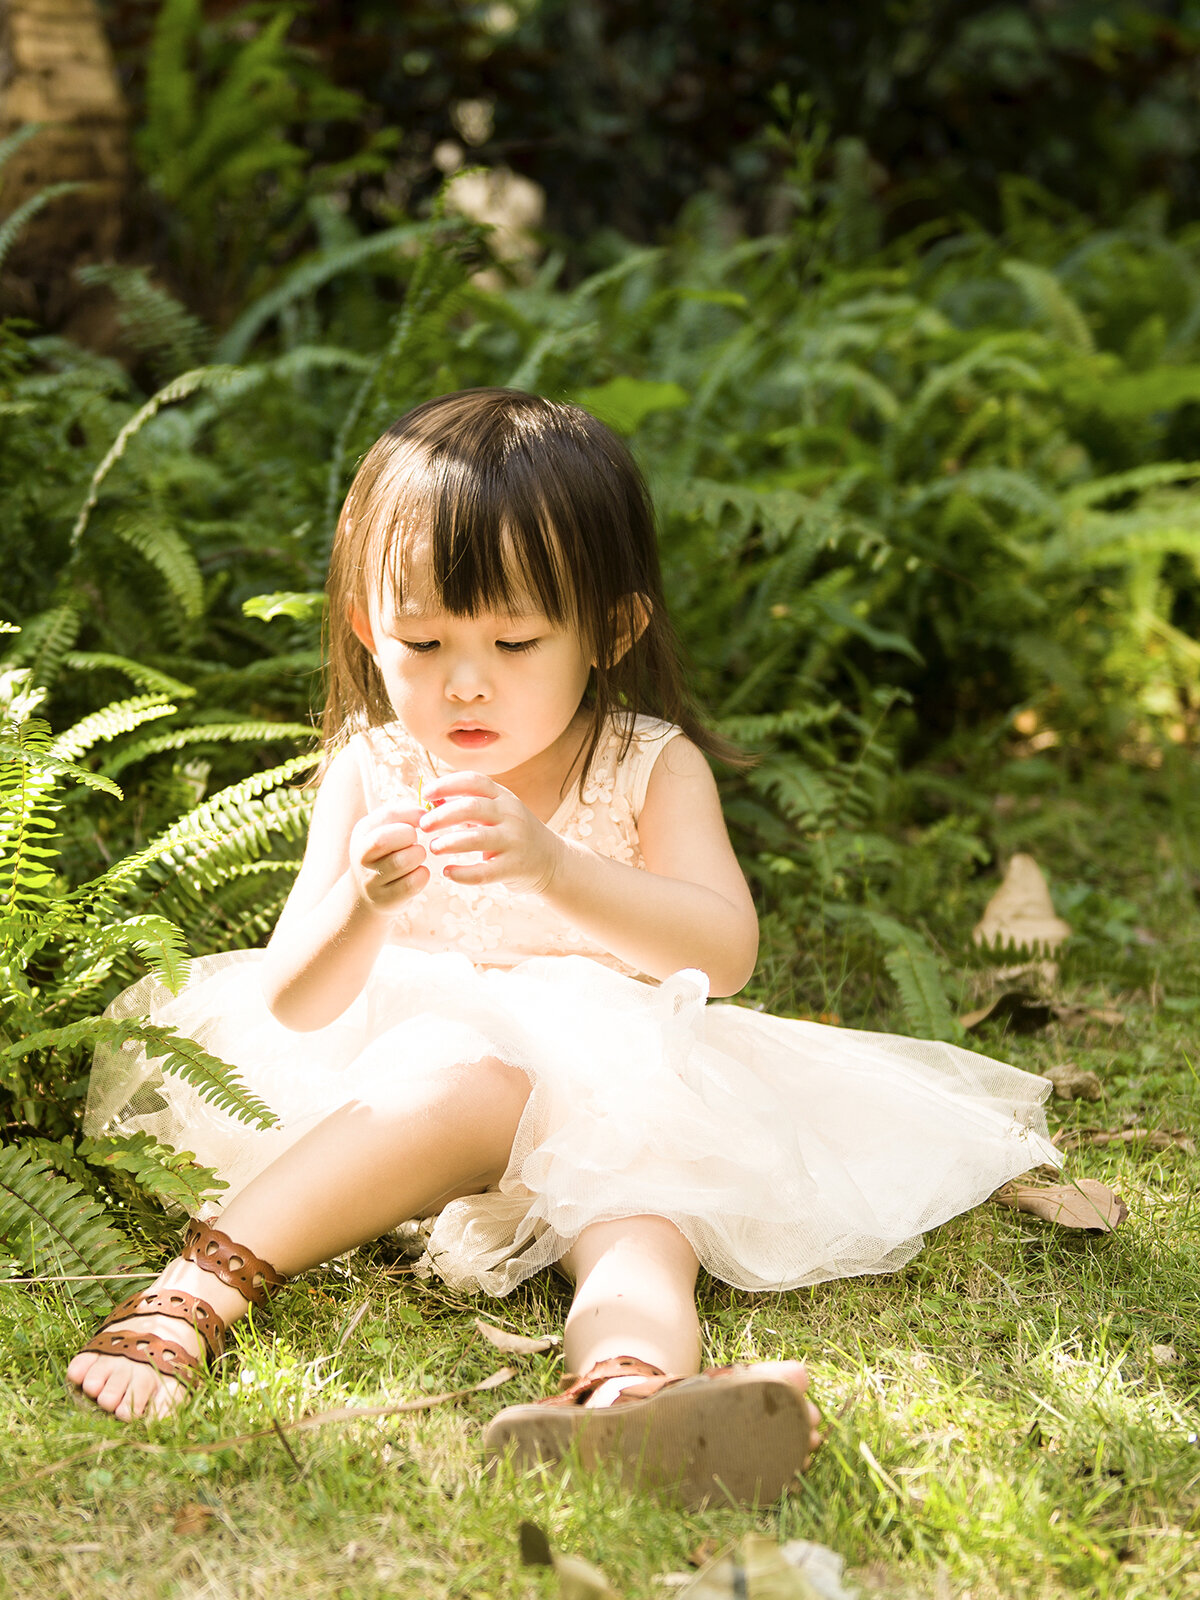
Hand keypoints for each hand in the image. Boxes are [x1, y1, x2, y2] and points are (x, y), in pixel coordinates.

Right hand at [348, 801, 429, 914]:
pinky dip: (422, 875)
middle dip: (408, 836)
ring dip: (418, 856)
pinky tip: (418, 872)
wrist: (367, 895)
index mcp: (362, 832)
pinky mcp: (386, 899)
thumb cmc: (386, 854)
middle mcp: (361, 856)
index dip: (411, 813)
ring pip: (402, 862)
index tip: (423, 817)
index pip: (387, 815)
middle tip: (414, 840)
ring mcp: (371, 880)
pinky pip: (412, 883)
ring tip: (415, 856)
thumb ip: (405, 816)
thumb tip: (433, 808)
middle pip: (385, 840)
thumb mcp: (385, 831)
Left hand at [417, 771, 562, 893]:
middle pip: (471, 807)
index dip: (447, 784)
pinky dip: (462, 873)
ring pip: (476, 838)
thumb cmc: (513, 834)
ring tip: (433, 847)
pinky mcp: (514, 867)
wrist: (552, 861)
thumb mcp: (496, 813)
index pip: (474, 781)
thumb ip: (466, 806)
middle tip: (423, 825)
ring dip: (449, 842)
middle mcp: (511, 815)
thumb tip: (430, 801)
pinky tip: (448, 873)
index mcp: (503, 797)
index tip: (425, 794)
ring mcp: (514, 841)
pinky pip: (484, 872)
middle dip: (443, 815)